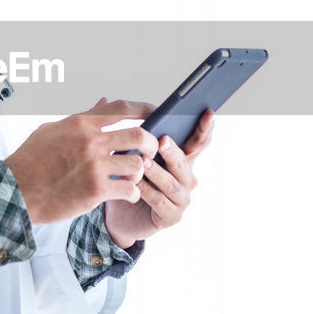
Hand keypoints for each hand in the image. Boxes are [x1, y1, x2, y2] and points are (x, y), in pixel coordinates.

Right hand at [5, 98, 158, 225]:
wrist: (13, 191)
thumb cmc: (29, 161)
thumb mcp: (51, 130)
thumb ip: (81, 117)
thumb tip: (103, 101)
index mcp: (80, 124)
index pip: (121, 108)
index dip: (143, 108)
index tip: (155, 112)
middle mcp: (90, 142)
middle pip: (139, 135)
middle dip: (150, 144)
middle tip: (148, 152)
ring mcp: (94, 167)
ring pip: (137, 165)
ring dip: (138, 172)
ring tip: (130, 177)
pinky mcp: (95, 191)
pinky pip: (128, 189)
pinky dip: (131, 193)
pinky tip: (124, 193)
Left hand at [104, 109, 214, 248]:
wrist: (117, 214)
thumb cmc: (126, 178)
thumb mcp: (126, 151)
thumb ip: (119, 126)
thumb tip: (105, 97)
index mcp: (181, 158)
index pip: (198, 141)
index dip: (204, 128)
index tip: (207, 112)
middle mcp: (186, 177)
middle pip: (185, 161)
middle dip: (173, 151)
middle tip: (162, 140)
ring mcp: (181, 198)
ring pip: (172, 183)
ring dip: (157, 172)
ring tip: (144, 163)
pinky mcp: (172, 216)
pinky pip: (160, 202)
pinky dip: (147, 192)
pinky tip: (135, 185)